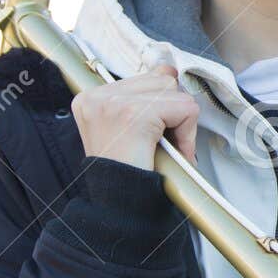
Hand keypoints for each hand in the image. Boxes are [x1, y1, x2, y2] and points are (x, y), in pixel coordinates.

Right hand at [69, 63, 199, 170]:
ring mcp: (113, 102)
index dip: (161, 106)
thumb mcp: (128, 129)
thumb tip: (168, 69)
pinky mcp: (134, 113)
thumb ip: (143, 97)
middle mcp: (96, 96)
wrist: (119, 207)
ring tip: (164, 148)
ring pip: (173, 89)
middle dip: (171, 112)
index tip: (151, 135)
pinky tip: (172, 152)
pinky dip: (187, 133)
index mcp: (90, 97)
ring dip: (180, 122)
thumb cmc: (129, 172)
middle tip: (161, 144)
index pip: (147, 76)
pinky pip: (184, 108)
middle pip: (161, 79)